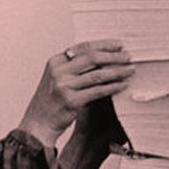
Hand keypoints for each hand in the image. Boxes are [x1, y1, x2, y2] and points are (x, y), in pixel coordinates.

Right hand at [18, 40, 134, 148]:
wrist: (38, 123)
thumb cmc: (50, 101)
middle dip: (113, 56)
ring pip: (97, 74)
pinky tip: (122, 85)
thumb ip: (74, 67)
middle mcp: (58, 71)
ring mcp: (64, 86)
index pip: (83, 47)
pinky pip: (98, 91)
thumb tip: (102, 57)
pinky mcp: (71, 101)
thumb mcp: (58, 78)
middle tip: (128, 56)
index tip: (118, 45)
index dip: (103, 45)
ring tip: (130, 70)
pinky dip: (112, 87)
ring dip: (117, 71)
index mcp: (55, 61)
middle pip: (92, 57)